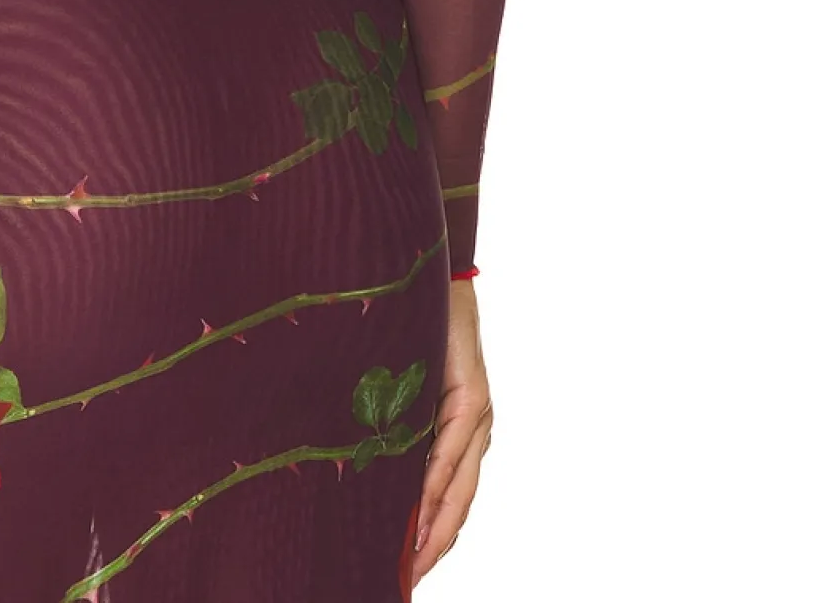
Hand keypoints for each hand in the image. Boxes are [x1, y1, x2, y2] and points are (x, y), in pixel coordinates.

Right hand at [410, 277, 492, 583]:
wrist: (433, 273)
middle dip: (433, 545)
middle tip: (406, 577)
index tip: (408, 570)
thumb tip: (367, 465)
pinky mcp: (472, 395)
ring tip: (413, 558)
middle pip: (457, 504)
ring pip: (458, 485)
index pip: (448, 499)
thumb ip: (396, 426)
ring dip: (436, 525)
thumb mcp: (402, 388)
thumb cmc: (413, 326)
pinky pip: (453, 449)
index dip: (432, 539)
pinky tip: (422, 503)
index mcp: (460, 431)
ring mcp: (477, 414)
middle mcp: (476, 429)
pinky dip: (438, 481)